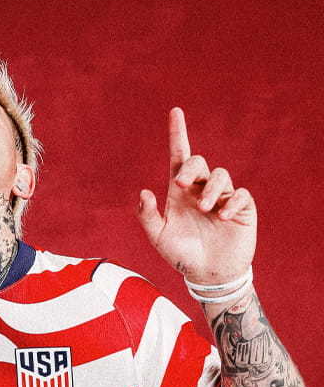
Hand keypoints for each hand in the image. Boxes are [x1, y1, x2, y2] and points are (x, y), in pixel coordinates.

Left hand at [137, 107, 256, 283]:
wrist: (208, 274)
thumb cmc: (182, 254)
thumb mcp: (158, 237)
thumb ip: (148, 216)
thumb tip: (144, 192)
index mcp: (180, 192)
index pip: (179, 157)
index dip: (178, 134)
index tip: (175, 112)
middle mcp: (201, 189)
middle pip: (198, 162)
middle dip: (190, 169)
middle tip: (180, 185)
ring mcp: (222, 197)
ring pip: (220, 176)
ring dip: (210, 190)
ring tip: (204, 209)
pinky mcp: (241, 208)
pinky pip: (240, 195)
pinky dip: (232, 202)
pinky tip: (222, 217)